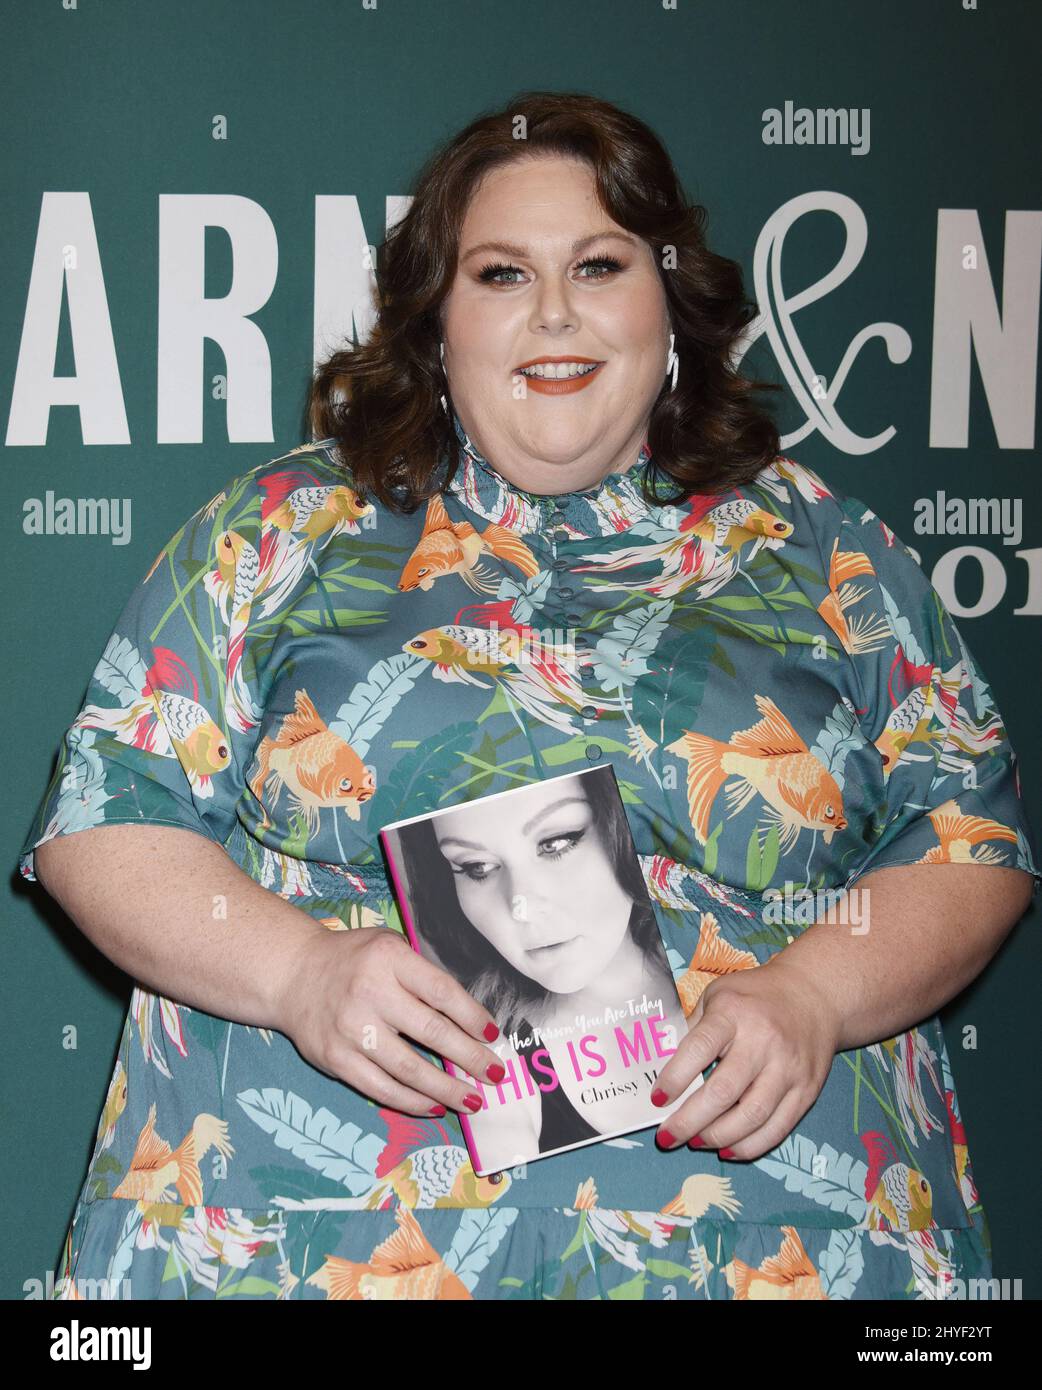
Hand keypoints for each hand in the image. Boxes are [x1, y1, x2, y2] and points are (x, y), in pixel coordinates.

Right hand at [275, 925, 506, 1115]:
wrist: (292, 974)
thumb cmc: (353, 959)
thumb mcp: (388, 945)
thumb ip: (422, 972)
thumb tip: (468, 1016)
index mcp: (389, 958)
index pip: (442, 992)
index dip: (472, 1016)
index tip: (492, 1035)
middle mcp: (370, 992)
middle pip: (432, 1032)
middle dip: (470, 1058)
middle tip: (495, 1074)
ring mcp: (351, 1029)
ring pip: (409, 1068)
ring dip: (446, 1089)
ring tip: (472, 1100)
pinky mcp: (336, 1059)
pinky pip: (381, 1088)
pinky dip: (411, 1101)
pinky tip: (434, 1106)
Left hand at [650, 956, 841, 1159]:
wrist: (814, 995)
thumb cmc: (754, 997)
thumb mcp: (717, 996)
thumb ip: (693, 1030)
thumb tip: (663, 1069)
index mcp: (734, 1012)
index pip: (699, 1048)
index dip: (675, 1078)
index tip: (657, 1100)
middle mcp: (764, 1041)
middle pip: (724, 1092)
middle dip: (690, 1121)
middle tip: (667, 1136)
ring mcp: (788, 1068)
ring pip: (751, 1116)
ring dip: (717, 1137)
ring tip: (695, 1141)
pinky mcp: (807, 1090)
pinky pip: (777, 1128)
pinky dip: (749, 1146)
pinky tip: (727, 1149)